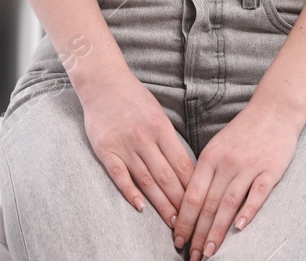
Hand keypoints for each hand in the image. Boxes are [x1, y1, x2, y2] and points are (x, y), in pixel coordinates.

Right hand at [78, 72, 195, 230]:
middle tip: (191, 223)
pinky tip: (140, 207)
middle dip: (181, 202)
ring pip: (146, 180)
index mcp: (161, 127)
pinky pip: (119, 175)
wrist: (102, 82)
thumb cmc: (133, 98)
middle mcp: (144, 138)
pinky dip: (130, 192)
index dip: (193, 187)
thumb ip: (169, 139)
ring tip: (172, 223)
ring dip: (161, 204)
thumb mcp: (158, 113)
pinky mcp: (105, 149)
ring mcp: (124, 145)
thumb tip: (186, 168)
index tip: (203, 205)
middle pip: (167, 176)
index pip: (182, 164)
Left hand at [173, 104, 298, 257]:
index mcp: (209, 157)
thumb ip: (205, 172)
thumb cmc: (243, 131)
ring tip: (210, 252)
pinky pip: (257, 194)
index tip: (178, 240)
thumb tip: (190, 203)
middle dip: (198, 234)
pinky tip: (239, 228)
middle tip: (192, 256)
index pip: (191, 195)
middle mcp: (226, 163)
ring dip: (217, 231)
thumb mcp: (217, 147)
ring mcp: (248, 167)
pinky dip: (248, 212)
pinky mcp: (270, 170)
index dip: (184, 221)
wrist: (273, 111)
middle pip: (208, 204)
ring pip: (228, 204)